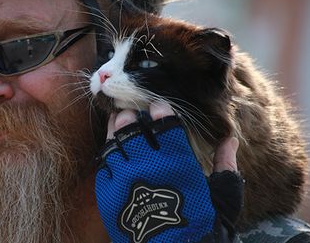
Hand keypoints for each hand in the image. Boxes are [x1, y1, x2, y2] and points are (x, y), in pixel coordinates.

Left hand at [95, 102, 242, 242]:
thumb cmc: (202, 228)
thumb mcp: (223, 197)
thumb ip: (225, 164)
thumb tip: (230, 140)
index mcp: (177, 162)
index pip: (165, 124)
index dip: (160, 110)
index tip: (158, 106)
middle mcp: (147, 165)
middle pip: (131, 127)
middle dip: (131, 115)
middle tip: (131, 111)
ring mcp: (123, 179)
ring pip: (114, 143)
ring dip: (115, 129)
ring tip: (118, 123)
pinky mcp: (107, 194)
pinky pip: (104, 166)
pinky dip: (109, 156)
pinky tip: (114, 152)